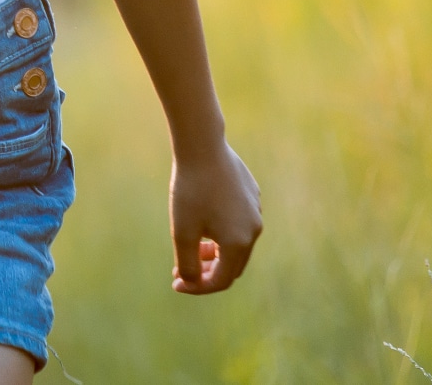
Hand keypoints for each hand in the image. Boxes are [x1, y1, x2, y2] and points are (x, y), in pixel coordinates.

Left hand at [169, 140, 261, 293]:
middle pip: (233, 265)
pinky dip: (223, 230)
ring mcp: (256, 210)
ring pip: (238, 243)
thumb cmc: (190, 189)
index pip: (221, 280)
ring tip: (194, 246)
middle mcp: (254, 229)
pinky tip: (204, 219)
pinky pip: (239, 221)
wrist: (202, 145)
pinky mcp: (252, 194)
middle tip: (183, 268)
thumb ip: (187, 263)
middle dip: (208, 271)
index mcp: (239, 243)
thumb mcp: (182, 231)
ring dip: (216, 252)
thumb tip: (191, 282)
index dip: (197, 286)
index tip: (176, 281)